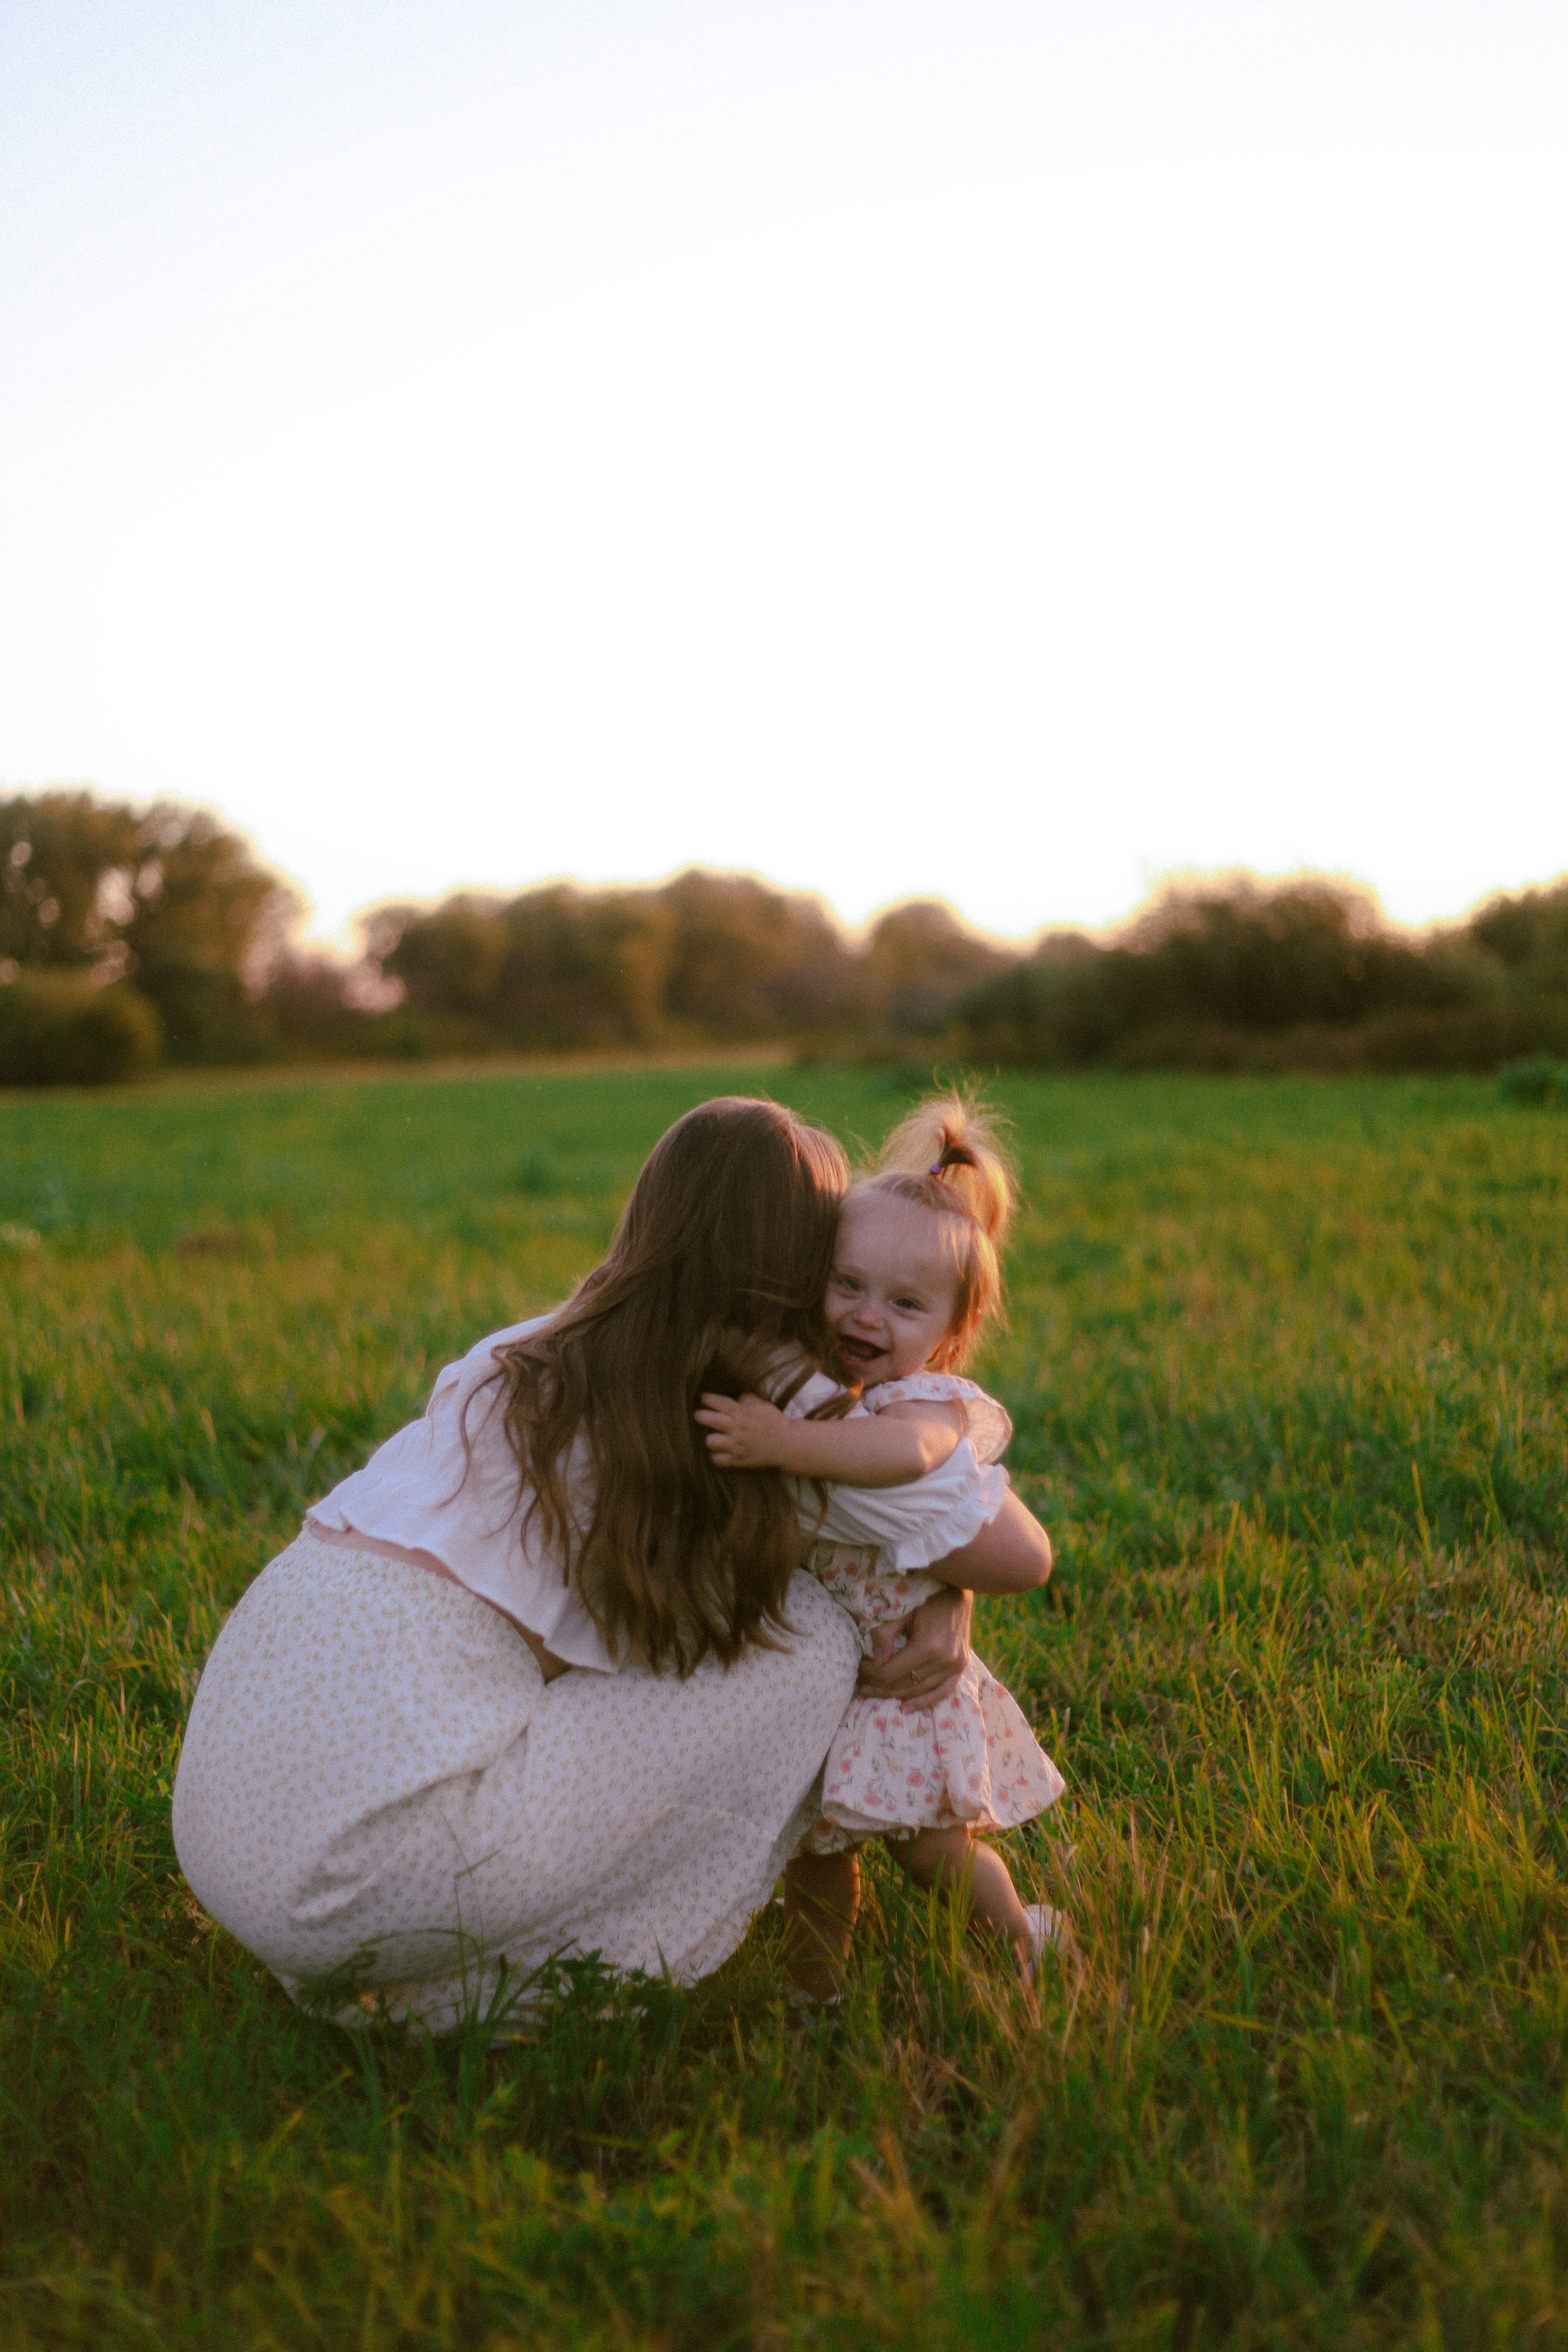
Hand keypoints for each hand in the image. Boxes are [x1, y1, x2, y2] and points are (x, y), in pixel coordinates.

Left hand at [695, 1391, 789, 1468]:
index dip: (707, 1399)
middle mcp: (737, 1428)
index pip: (719, 1402)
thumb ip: (746, 1400)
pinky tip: (719, 1452)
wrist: (787, 1444)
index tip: (703, 1398)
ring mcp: (737, 1445)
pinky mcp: (738, 1460)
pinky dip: (716, 1456)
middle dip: (700, 1415)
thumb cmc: (775, 1422)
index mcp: (743, 1413)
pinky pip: (717, 1460)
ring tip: (713, 1436)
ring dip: (710, 1438)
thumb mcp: (762, 1405)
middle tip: (699, 1415)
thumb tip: (734, 1399)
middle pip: (709, 1419)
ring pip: (710, 1441)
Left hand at [855, 1585, 972, 1712]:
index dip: (872, 1673)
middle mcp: (944, 1660)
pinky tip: (906, 1707)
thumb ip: (886, 1636)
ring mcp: (955, 1666)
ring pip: (919, 1690)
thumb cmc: (927, 1601)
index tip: (859, 1668)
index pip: (891, 1671)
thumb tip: (875, 1661)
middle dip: (879, 1686)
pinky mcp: (961, 1668)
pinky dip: (924, 1702)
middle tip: (862, 1684)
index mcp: (928, 1646)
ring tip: (875, 1693)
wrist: (957, 1595)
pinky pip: (942, 1692)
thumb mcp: (902, 1613)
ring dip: (895, 1694)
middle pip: (904, 1683)